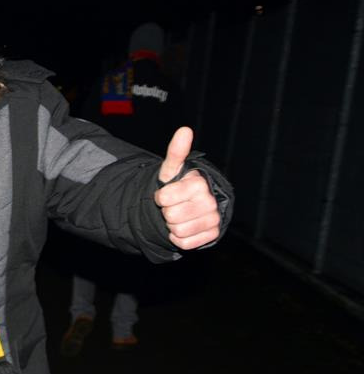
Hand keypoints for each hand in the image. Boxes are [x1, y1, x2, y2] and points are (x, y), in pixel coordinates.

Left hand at [154, 127, 220, 249]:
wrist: (190, 207)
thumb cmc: (178, 186)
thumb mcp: (172, 170)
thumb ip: (176, 152)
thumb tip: (185, 130)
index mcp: (199, 183)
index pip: (165, 197)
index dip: (161, 197)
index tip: (166, 194)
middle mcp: (210, 201)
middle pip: (171, 215)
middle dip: (167, 212)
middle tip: (174, 206)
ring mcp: (213, 219)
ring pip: (177, 231)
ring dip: (172, 226)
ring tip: (179, 216)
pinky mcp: (212, 235)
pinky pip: (185, 243)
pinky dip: (179, 239)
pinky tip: (185, 228)